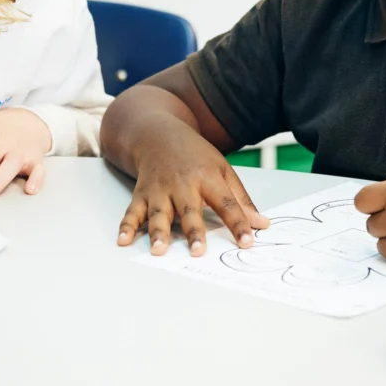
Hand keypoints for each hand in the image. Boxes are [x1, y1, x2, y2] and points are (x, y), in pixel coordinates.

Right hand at [116, 124, 267, 255]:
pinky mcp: (142, 193)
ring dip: (158, 232)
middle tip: (198, 251)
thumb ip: (241, 200)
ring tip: (158, 250)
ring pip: (159, 213)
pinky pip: (133, 212)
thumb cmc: (195, 156)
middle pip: (189, 210)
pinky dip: (126, 226)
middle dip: (193, 231)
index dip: (238, 223)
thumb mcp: (223, 170)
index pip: (226, 203)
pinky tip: (123, 240)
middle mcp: (183, 184)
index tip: (247, 242)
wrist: (159, 134)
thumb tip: (262, 224)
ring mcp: (160, 189)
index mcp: (208, 178)